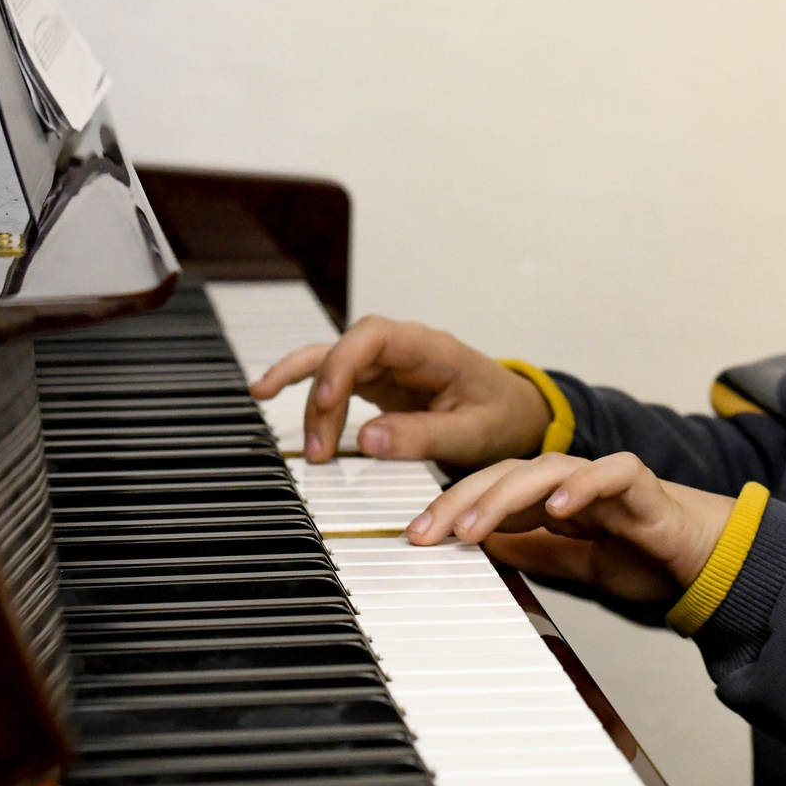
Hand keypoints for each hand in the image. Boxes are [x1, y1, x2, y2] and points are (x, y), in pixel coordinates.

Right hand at [248, 316, 548, 464]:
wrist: (518, 416)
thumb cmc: (503, 417)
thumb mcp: (473, 433)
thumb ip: (422, 436)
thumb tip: (367, 440)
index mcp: (432, 349)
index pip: (374, 335)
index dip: (343, 361)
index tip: (328, 398)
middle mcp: (404, 349)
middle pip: (345, 352)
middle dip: (324, 396)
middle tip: (321, 449)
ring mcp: (388, 364)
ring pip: (333, 366)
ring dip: (313, 403)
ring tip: (310, 449)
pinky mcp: (378, 383)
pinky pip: (334, 379)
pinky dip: (304, 387)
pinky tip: (267, 392)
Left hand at [406, 451, 736, 606]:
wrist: (705, 559)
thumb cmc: (643, 556)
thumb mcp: (571, 564)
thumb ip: (530, 552)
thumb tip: (479, 550)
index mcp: (550, 498)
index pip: (491, 490)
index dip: (451, 508)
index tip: (415, 538)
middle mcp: (571, 481)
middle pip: (507, 473)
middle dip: (461, 500)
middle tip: (427, 532)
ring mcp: (603, 477)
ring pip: (546, 468)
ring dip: (505, 495)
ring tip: (474, 524)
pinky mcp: (640, 483)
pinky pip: (609, 473)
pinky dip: (582, 486)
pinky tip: (556, 507)